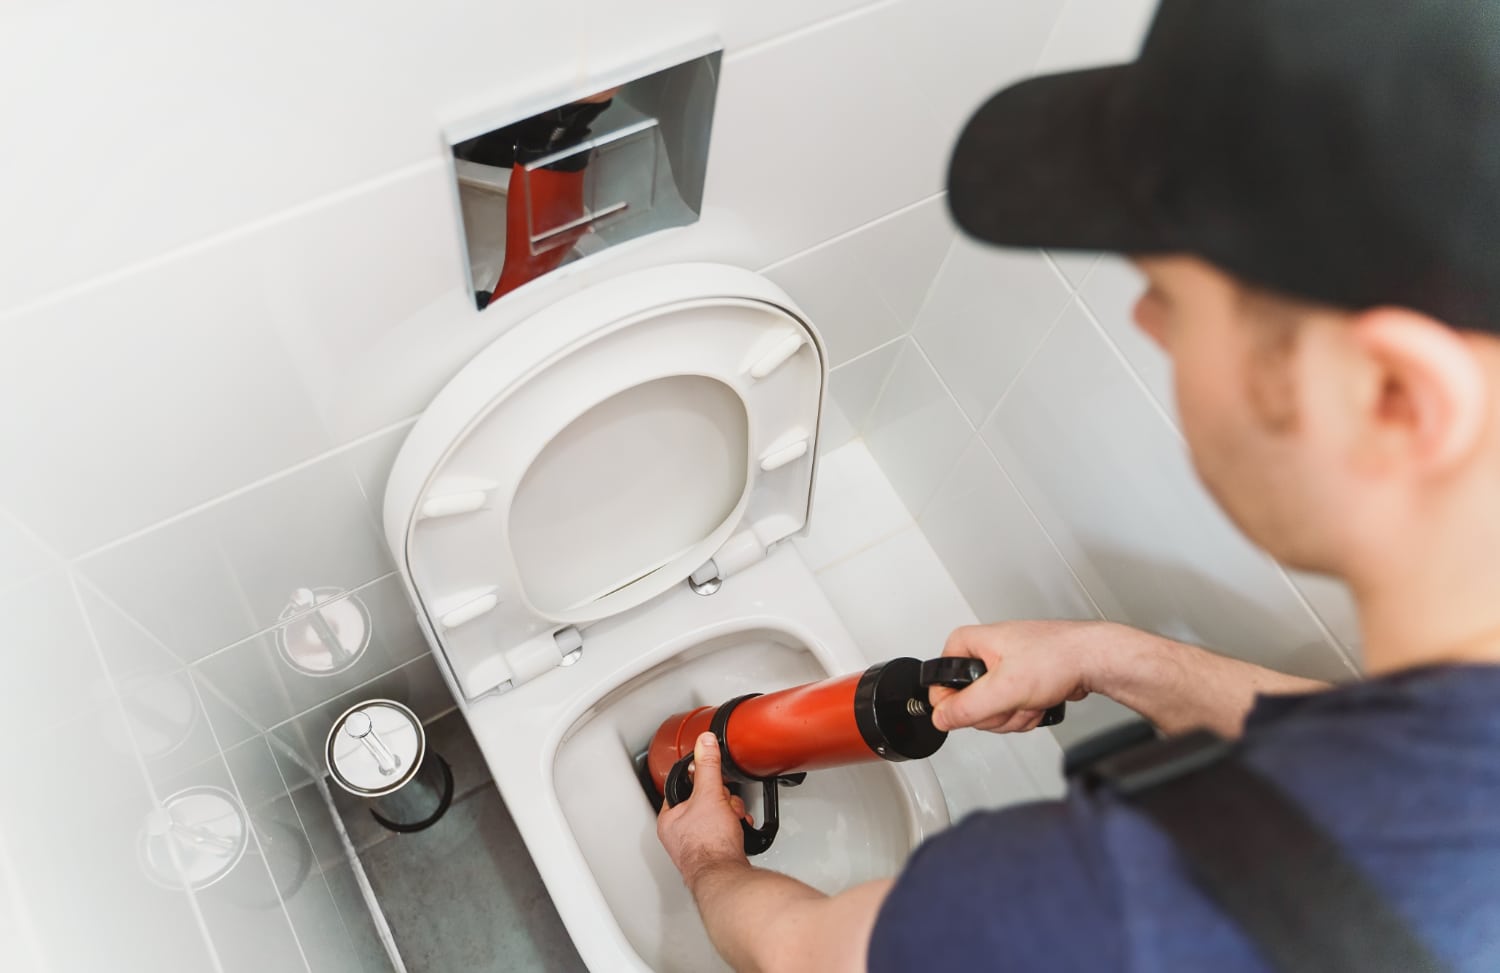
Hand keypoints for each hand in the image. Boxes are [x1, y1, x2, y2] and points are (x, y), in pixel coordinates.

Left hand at [657, 733, 751, 885]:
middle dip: (721, 801)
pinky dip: (734, 829)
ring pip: (716, 817)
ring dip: (730, 814)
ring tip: (732, 820)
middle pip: (704, 801)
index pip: (684, 788)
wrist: (726, 875)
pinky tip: (737, 831)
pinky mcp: (713, 854)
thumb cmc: (709, 845)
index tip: (711, 781)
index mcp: (669, 818)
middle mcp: (679, 834)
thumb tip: (704, 743)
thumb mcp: (709, 794)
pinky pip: (724, 833)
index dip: (701, 782)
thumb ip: (707, 766)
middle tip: (725, 806)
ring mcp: (696, 846)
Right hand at [928, 621, 1113, 732]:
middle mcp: (982, 653)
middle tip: (1013, 700)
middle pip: (966, 703)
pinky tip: (1038, 701)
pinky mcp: (1018, 683)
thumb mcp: (1004, 688)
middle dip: (994, 711)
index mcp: (968, 643)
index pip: (939, 684)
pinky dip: (1024, 713)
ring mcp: (1001, 669)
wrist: (1092, 660)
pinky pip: (1008, 711)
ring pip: (989, 711)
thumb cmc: (1057, 657)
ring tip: (1030, 698)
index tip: (977, 706)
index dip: (956, 704)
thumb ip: (967, 707)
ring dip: (1013, 715)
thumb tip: (941, 718)